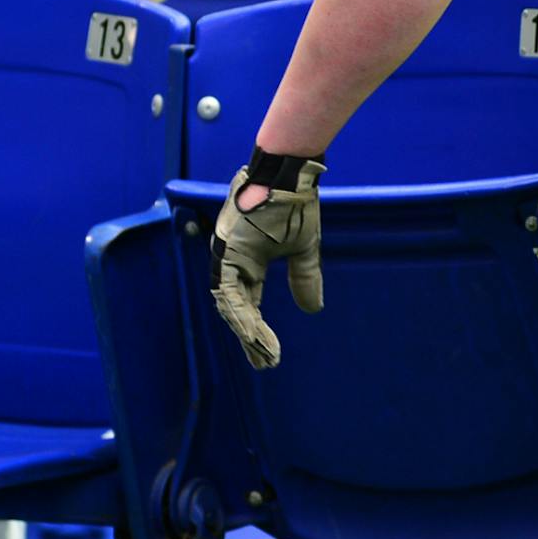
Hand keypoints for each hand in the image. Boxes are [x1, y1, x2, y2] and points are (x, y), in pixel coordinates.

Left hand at [210, 151, 325, 369]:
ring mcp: (225, 255)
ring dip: (246, 331)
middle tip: (264, 364)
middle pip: (236, 308)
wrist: (290, 174)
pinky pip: (227, 290)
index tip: (269, 352)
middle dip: (249, 338)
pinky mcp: (224, 251)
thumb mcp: (302, 249)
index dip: (257, 328)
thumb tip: (313, 309)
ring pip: (230, 304)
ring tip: (263, 356)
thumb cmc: (294, 203)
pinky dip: (240, 313)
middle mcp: (232, 261)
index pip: (249, 302)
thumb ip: (304, 277)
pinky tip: (252, 334)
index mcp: (248, 261)